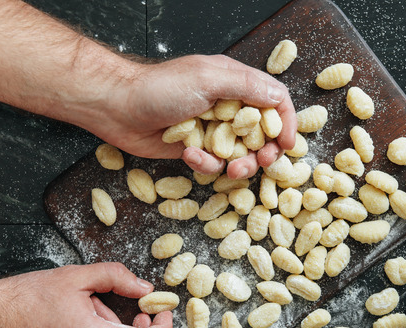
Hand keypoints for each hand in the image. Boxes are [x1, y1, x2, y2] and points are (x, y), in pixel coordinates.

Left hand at [97, 54, 296, 178]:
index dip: (286, 122)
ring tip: (229, 170)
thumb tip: (279, 98)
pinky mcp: (196, 148)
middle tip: (262, 163)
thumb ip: (247, 87)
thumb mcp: (208, 80)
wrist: (117, 108)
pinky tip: (189, 155)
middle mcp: (227, 105)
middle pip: (263, 132)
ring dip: (239, 164)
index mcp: (234, 82)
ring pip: (241, 153)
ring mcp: (213, 128)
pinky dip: (205, 164)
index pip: (274, 100)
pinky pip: (214, 164)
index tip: (288, 144)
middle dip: (265, 151)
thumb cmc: (160, 88)